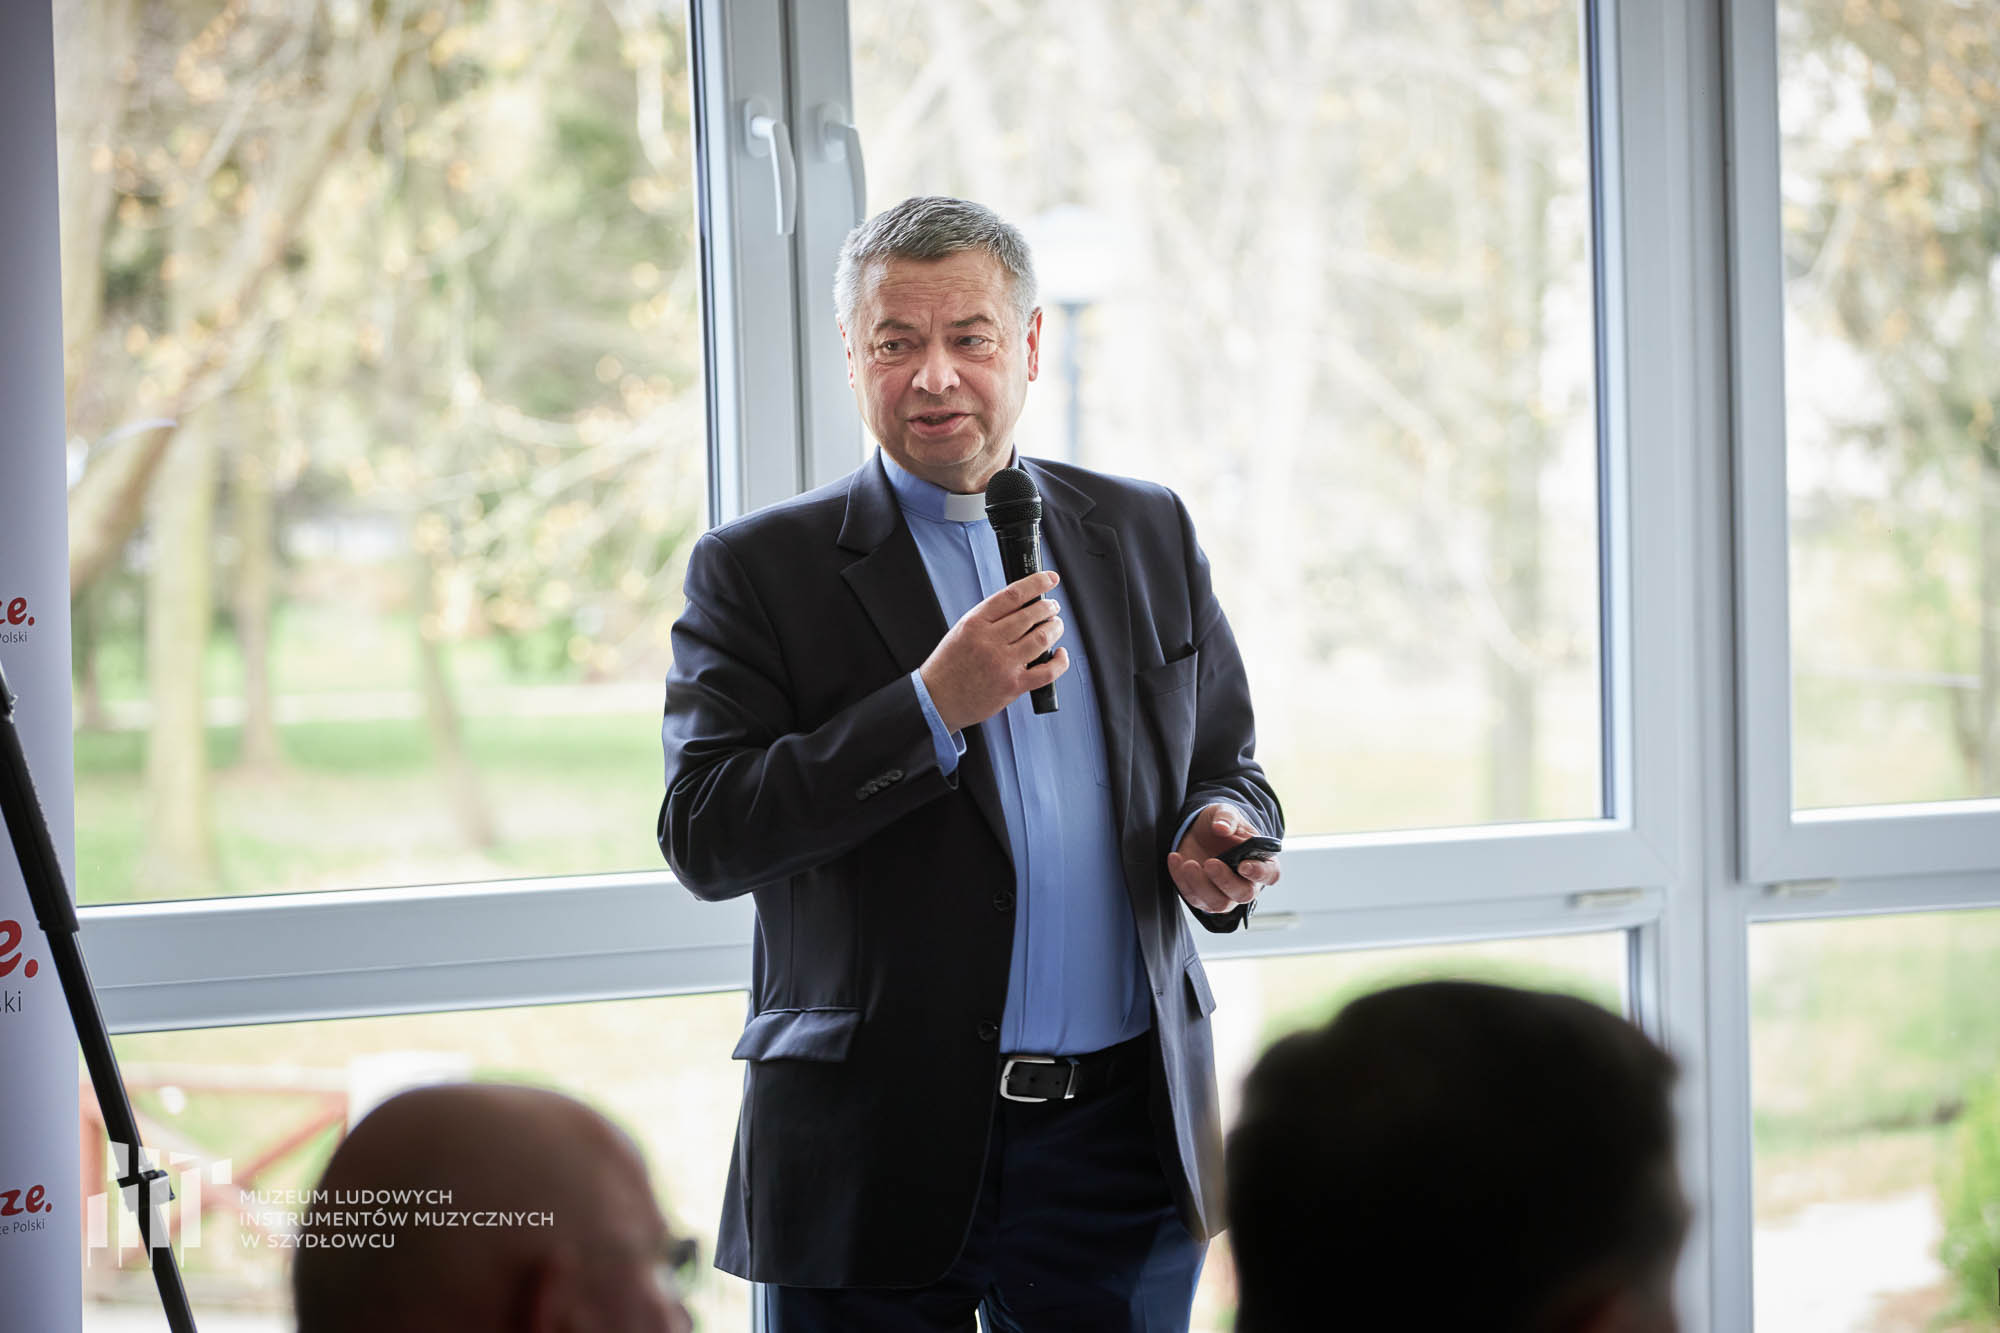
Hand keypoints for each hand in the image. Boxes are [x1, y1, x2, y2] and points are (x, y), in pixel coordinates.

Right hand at [919, 570, 1070, 732]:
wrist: (937, 700)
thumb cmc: (948, 666)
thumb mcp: (961, 631)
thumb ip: (989, 618)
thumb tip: (1021, 604)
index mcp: (975, 623)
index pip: (1013, 595)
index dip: (1037, 583)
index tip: (1049, 579)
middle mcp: (989, 642)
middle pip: (1031, 615)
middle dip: (1048, 608)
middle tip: (1052, 607)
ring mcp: (1003, 664)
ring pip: (1042, 638)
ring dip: (1055, 628)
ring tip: (1056, 625)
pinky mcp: (1013, 686)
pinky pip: (1047, 672)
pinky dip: (1059, 661)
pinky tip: (1059, 654)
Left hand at [1167, 804, 1279, 914]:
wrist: (1200, 831)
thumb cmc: (1221, 824)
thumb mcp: (1225, 812)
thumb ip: (1227, 817)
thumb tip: (1222, 827)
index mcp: (1262, 862)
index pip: (1269, 874)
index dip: (1259, 873)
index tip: (1243, 865)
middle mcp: (1246, 883)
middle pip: (1243, 894)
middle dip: (1225, 880)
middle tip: (1210, 863)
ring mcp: (1224, 894)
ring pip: (1218, 903)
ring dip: (1201, 885)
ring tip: (1188, 863)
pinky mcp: (1202, 897)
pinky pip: (1193, 897)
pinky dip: (1181, 880)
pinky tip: (1175, 858)